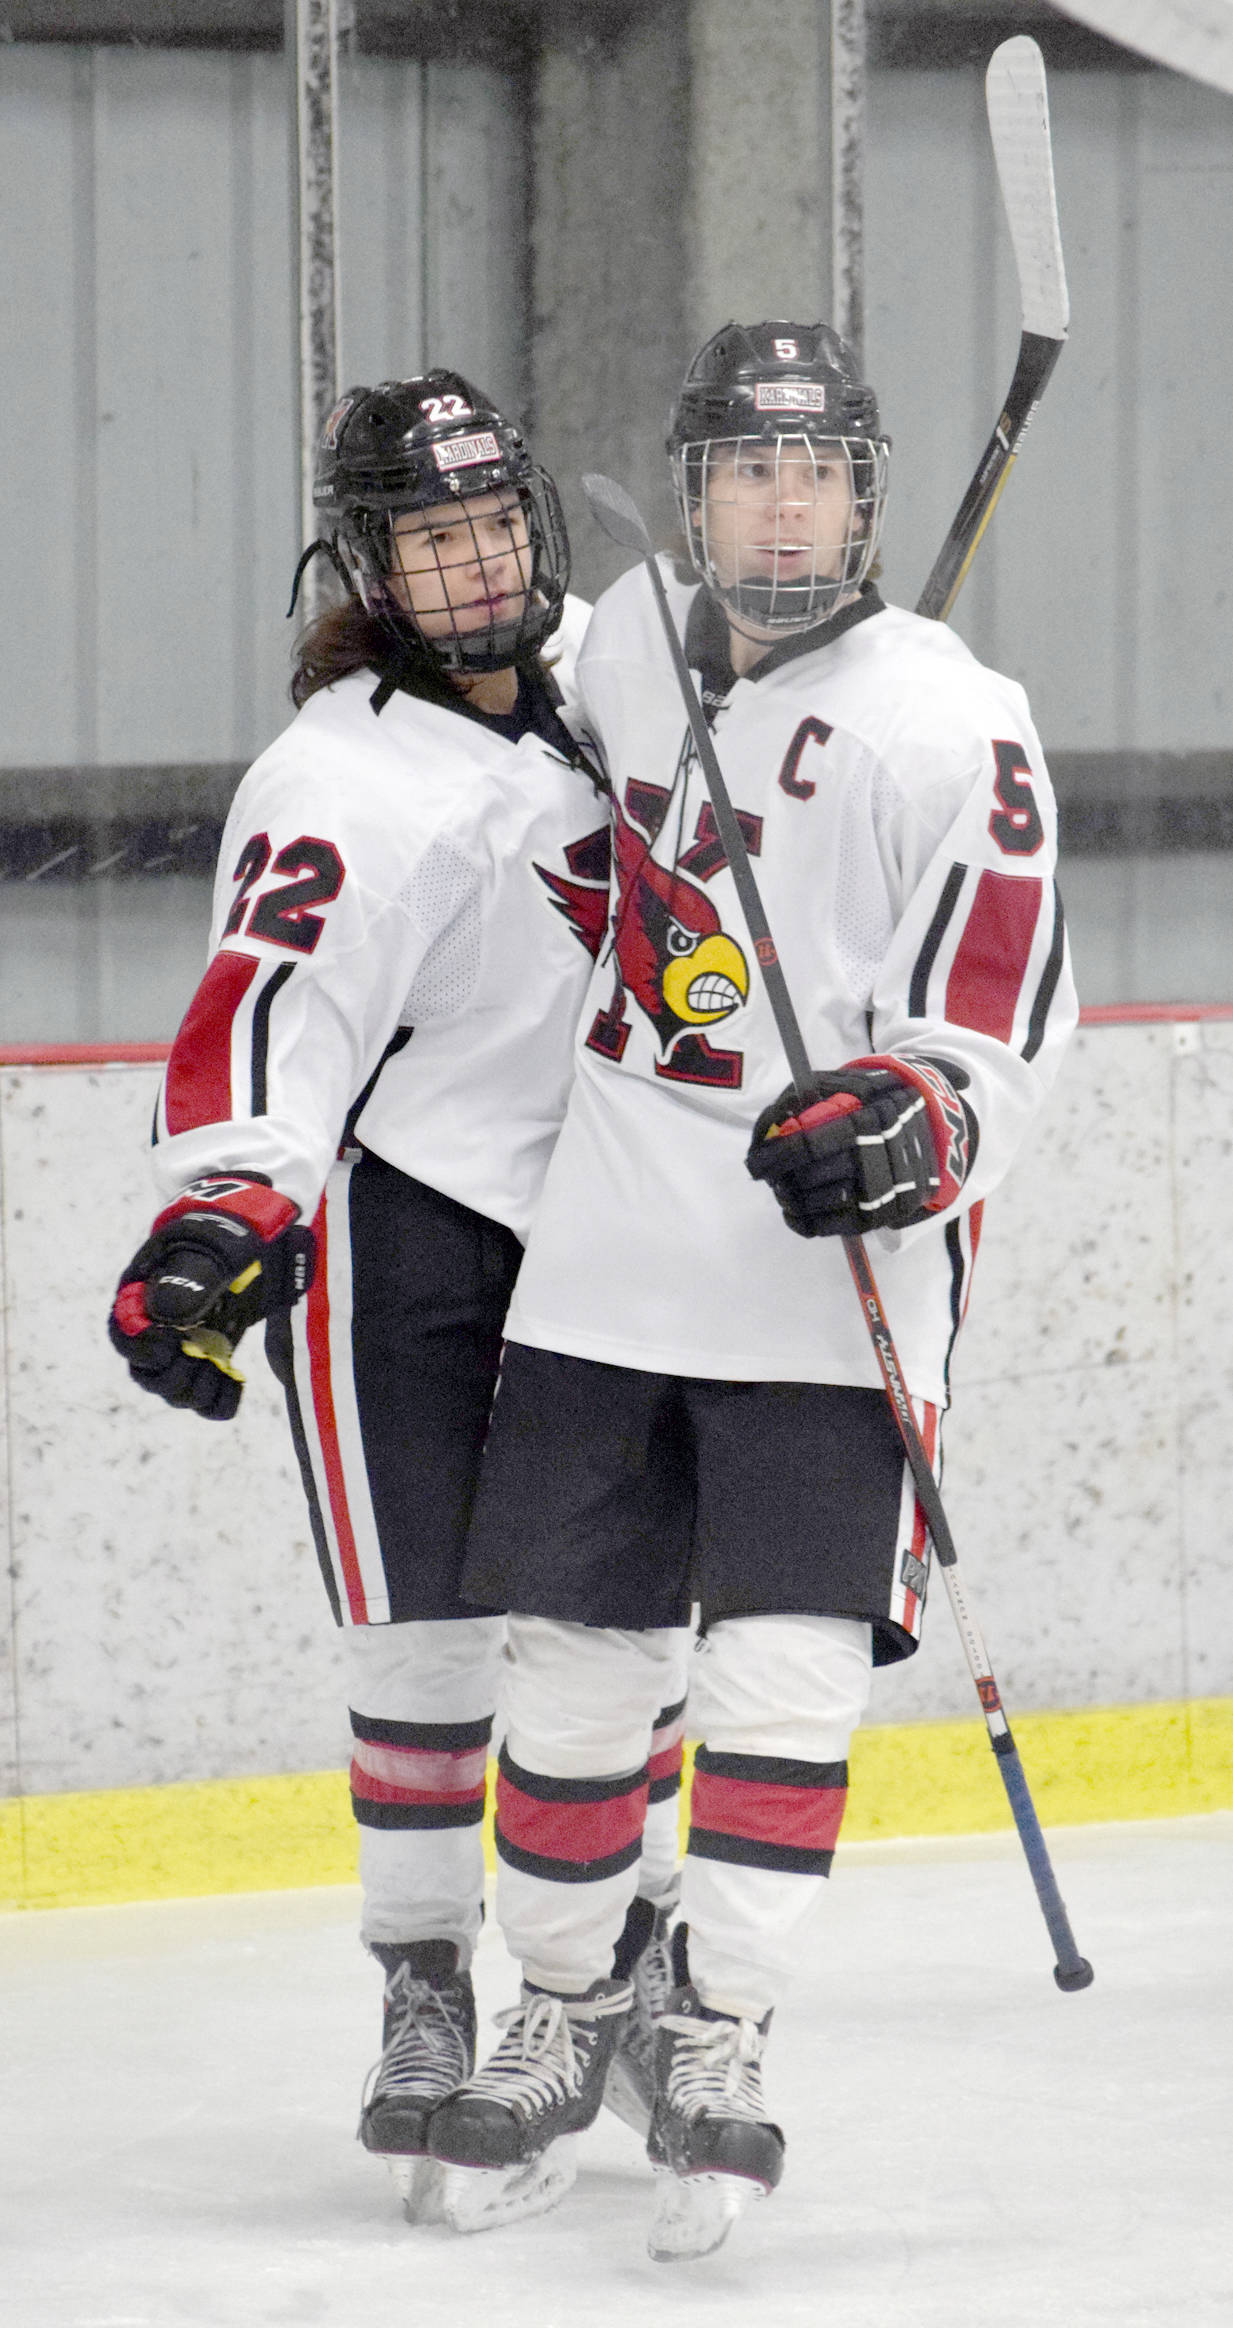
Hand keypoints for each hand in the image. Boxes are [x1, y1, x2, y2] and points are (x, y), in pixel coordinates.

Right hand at [108, 1175, 315, 1418]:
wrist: (259, 1234)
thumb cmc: (230, 1234)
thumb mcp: (217, 1249)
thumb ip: (193, 1279)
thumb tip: (165, 1314)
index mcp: (143, 1294)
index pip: (123, 1335)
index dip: (142, 1349)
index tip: (173, 1345)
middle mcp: (156, 1325)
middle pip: (147, 1374)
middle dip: (177, 1373)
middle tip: (208, 1356)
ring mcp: (184, 1344)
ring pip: (173, 1389)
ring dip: (198, 1389)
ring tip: (224, 1369)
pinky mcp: (210, 1356)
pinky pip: (205, 1397)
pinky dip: (218, 1400)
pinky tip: (235, 1385)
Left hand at [745, 1055, 973, 1239]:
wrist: (938, 1130)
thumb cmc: (884, 1101)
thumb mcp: (857, 1083)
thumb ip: (815, 1096)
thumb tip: (777, 1119)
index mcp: (865, 1124)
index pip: (809, 1146)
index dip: (775, 1157)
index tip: (755, 1163)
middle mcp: (873, 1160)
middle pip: (808, 1179)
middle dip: (780, 1179)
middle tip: (768, 1175)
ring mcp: (879, 1192)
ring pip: (817, 1205)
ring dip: (789, 1199)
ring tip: (781, 1190)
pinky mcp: (880, 1215)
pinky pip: (832, 1227)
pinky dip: (804, 1222)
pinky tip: (793, 1212)